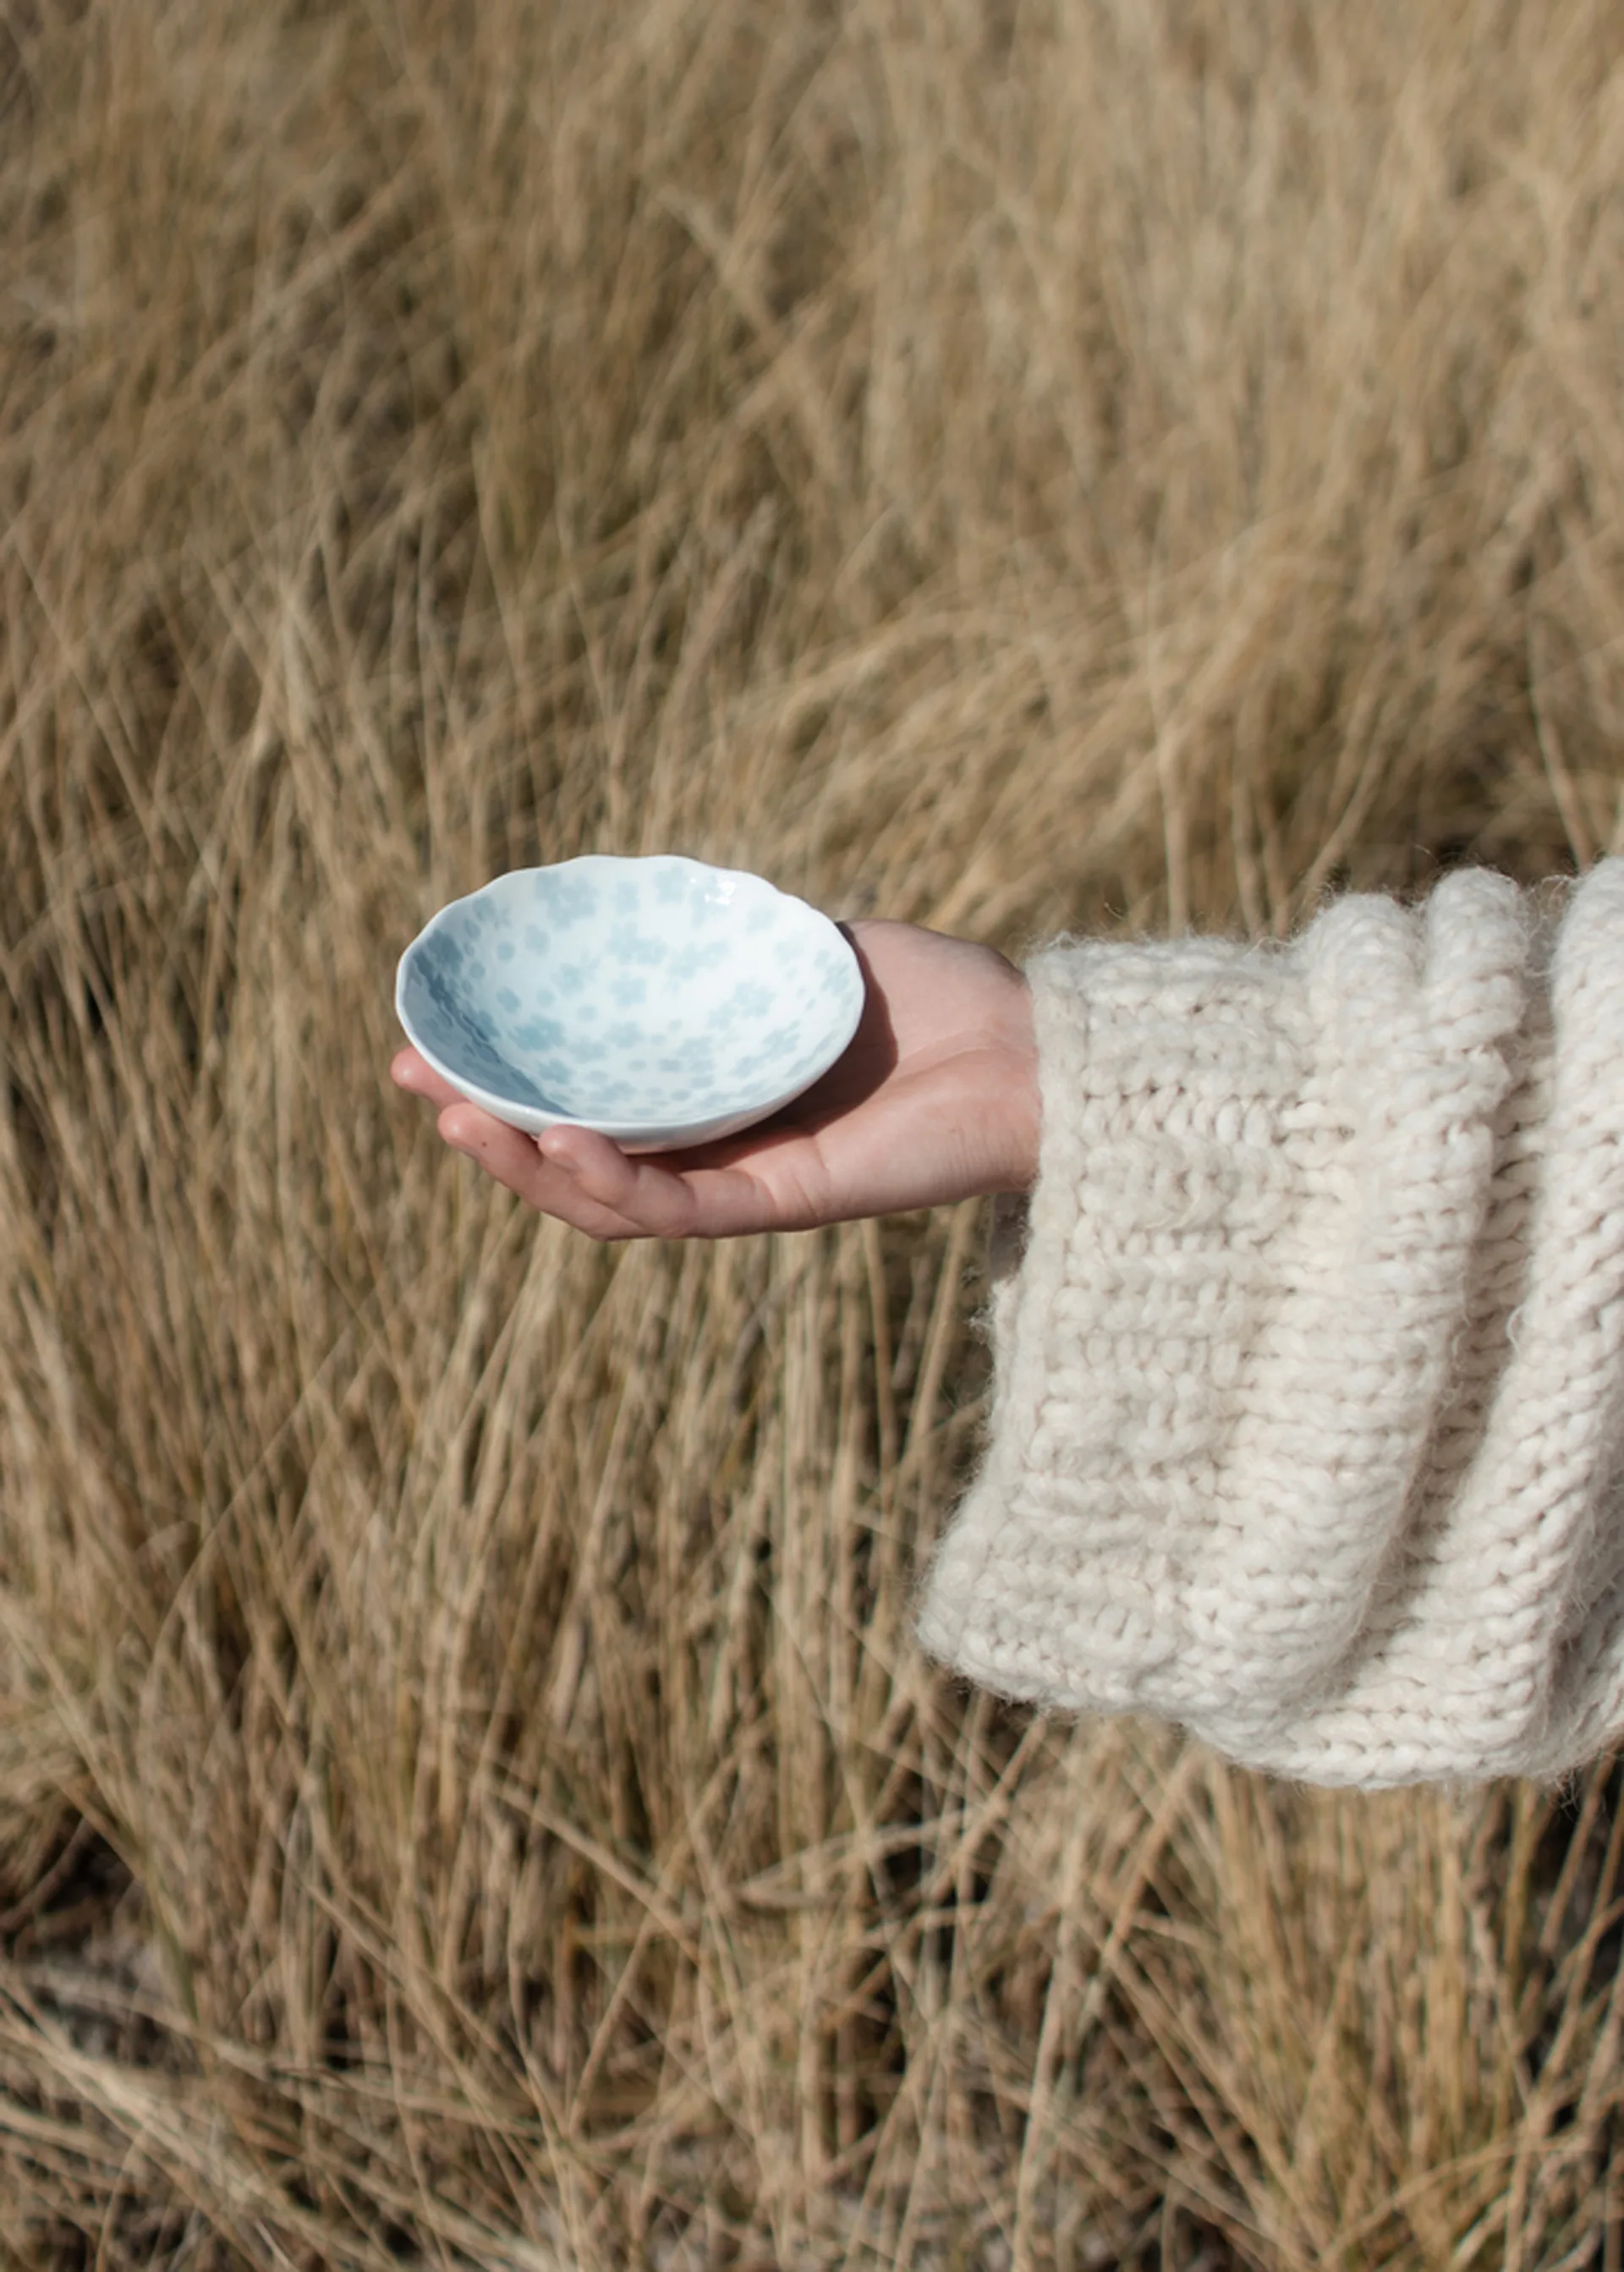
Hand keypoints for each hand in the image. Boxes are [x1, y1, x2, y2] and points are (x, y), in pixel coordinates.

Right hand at [390, 919, 1039, 1238]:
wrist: (1037, 1050)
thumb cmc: (943, 994)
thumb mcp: (811, 945)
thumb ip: (734, 939)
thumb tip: (646, 898)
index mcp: (713, 1091)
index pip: (586, 1093)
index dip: (505, 1073)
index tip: (429, 1033)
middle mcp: (717, 1146)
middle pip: (574, 1153)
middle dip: (484, 1124)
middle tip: (409, 1078)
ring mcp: (746, 1180)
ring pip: (605, 1198)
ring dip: (522, 1162)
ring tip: (456, 1118)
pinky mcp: (784, 1202)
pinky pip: (675, 1208)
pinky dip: (610, 1180)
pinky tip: (559, 1136)